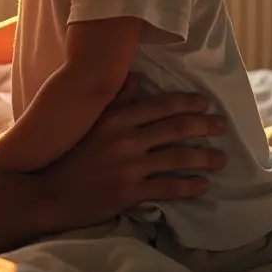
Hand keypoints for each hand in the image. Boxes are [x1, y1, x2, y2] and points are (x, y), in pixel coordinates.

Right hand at [33, 79, 227, 235]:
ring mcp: (129, 166)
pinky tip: (203, 185)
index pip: (160, 106)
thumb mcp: (88, 121)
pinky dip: (190, 186)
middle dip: (204, 126)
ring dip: (204, 157)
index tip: (206, 103)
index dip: (187, 103)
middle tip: (222, 126)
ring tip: (221, 158)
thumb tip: (135, 78)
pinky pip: (169, 187)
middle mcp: (126, 139)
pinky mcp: (130, 192)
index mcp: (116, 118)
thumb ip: (114, 100)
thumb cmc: (68, 154)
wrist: (48, 191)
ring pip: (178, 158)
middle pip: (175, 129)